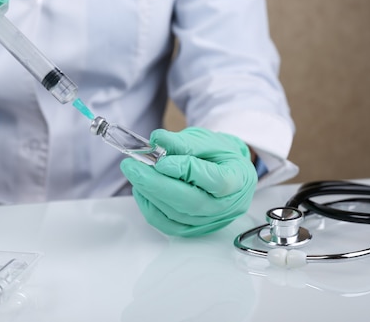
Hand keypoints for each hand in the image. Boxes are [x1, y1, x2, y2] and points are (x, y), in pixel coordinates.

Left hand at [120, 127, 257, 236]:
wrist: (224, 170)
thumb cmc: (219, 155)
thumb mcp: (207, 140)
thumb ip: (184, 142)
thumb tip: (157, 140)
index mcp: (237, 179)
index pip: (214, 180)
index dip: (187, 170)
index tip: (161, 160)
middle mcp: (226, 206)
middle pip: (190, 202)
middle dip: (156, 184)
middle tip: (132, 167)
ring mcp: (209, 221)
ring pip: (175, 214)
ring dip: (149, 193)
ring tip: (134, 173)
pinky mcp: (192, 229)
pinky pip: (167, 224)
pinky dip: (150, 207)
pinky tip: (141, 189)